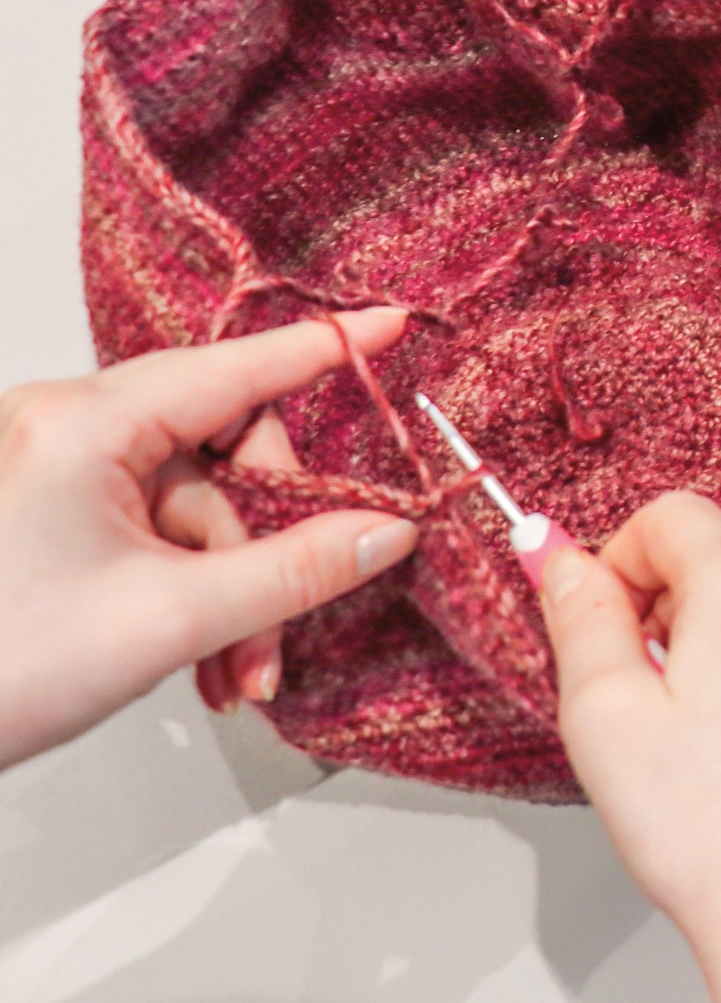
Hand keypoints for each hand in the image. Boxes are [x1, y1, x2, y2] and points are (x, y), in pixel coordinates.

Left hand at [0, 310, 420, 769]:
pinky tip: (198, 660)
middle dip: (264, 547)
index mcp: (83, 425)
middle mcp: (62, 428)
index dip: (324, 351)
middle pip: (222, 452)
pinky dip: (186, 591)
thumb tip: (386, 531)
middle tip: (278, 631)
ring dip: (227, 591)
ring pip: (192, 508)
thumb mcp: (168, 624)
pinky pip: (151, 530)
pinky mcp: (44, 512)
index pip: (236, 369)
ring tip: (230, 676)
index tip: (394, 325)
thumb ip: (294, 571)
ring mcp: (50, 470)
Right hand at [540, 495, 720, 1002]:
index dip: (617, 565)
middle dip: (667, 609)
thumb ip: (580, 616)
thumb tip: (560, 557)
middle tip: (646, 702)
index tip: (600, 627)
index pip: (667, 517)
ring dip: (715, 642)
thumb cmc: (718, 835)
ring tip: (700, 739)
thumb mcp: (606, 716)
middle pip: (717, 555)